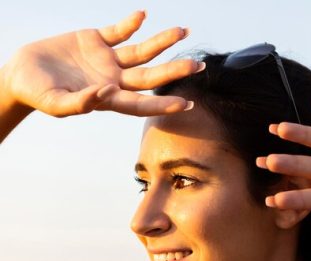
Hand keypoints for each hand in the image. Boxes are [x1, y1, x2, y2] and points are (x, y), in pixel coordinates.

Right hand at [0, 11, 202, 117]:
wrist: (22, 72)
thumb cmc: (37, 93)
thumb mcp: (55, 102)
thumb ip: (80, 102)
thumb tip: (107, 94)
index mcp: (108, 98)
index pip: (141, 103)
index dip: (162, 104)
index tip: (185, 104)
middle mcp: (114, 79)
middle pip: (150, 75)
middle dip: (174, 70)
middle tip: (198, 65)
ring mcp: (107, 59)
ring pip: (141, 51)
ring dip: (162, 42)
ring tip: (183, 31)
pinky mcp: (95, 40)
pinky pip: (118, 31)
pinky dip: (130, 23)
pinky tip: (142, 15)